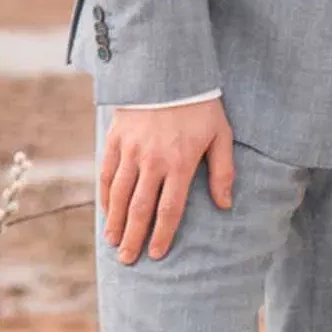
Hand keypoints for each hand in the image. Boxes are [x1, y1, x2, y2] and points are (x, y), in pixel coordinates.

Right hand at [99, 100, 234, 264]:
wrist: (169, 71)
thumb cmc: (200, 105)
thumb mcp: (221, 135)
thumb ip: (223, 170)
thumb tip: (225, 204)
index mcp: (181, 162)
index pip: (169, 208)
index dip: (163, 234)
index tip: (156, 254)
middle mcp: (153, 160)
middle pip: (140, 208)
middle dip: (134, 237)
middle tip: (128, 259)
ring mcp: (131, 150)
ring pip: (120, 195)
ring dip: (116, 222)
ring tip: (115, 242)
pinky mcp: (116, 139)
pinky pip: (106, 174)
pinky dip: (106, 196)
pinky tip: (107, 212)